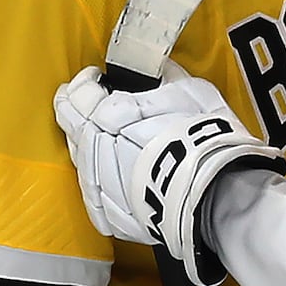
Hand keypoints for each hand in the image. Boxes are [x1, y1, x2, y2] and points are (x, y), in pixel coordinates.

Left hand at [53, 65, 285, 285]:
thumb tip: (158, 68)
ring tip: (101, 136)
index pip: (80, 93)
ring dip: (85, 144)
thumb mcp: (189, 91)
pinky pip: (95, 195)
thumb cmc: (202, 138)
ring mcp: (100, 188)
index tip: (94, 76)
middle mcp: (95, 151)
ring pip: (80, 159)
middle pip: (71, 124)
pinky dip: (100, 181)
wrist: (214, 194)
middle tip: (82, 98)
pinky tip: (109, 174)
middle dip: (74, 107)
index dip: (85, 81)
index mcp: (107, 116)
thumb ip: (164, 76)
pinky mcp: (112, 217)